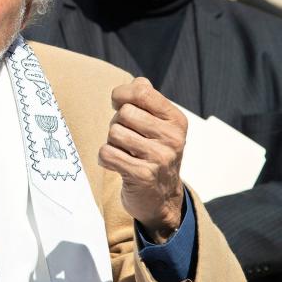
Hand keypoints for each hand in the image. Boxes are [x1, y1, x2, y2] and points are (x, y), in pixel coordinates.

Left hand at [98, 78, 186, 242]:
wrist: (162, 198)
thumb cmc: (153, 153)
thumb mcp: (158, 124)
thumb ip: (146, 99)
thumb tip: (136, 83)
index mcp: (176, 120)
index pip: (141, 91)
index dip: (121, 95)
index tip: (119, 105)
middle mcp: (172, 138)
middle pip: (124, 113)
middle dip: (117, 124)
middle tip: (127, 139)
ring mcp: (159, 158)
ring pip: (114, 133)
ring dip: (112, 143)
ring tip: (126, 152)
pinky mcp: (143, 175)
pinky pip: (107, 154)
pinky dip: (106, 159)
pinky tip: (119, 165)